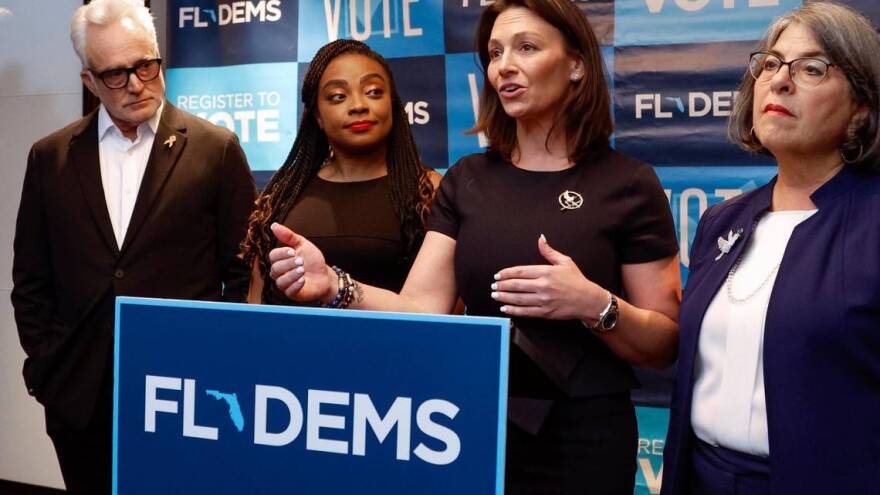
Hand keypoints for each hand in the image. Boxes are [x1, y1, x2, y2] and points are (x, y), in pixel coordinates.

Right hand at [268, 223, 335, 302]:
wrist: (325, 275)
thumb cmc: (313, 260)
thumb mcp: (303, 244)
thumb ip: (289, 236)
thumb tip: (274, 225)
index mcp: (281, 259)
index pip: (273, 256)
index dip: (282, 253)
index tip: (293, 251)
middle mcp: (280, 272)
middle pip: (275, 268)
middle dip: (288, 264)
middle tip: (301, 261)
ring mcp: (285, 284)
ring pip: (280, 281)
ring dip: (292, 274)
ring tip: (303, 269)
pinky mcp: (292, 293)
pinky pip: (289, 291)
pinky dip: (296, 285)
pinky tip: (303, 280)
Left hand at [492, 235, 608, 320]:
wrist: (588, 300)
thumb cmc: (577, 281)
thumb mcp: (565, 261)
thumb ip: (549, 251)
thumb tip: (540, 238)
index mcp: (546, 272)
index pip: (521, 271)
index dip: (507, 273)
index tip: (498, 275)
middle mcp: (543, 286)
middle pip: (516, 285)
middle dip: (502, 286)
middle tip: (493, 286)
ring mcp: (543, 300)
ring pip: (518, 299)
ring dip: (504, 297)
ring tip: (495, 295)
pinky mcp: (545, 312)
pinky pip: (525, 311)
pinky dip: (513, 310)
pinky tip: (505, 308)